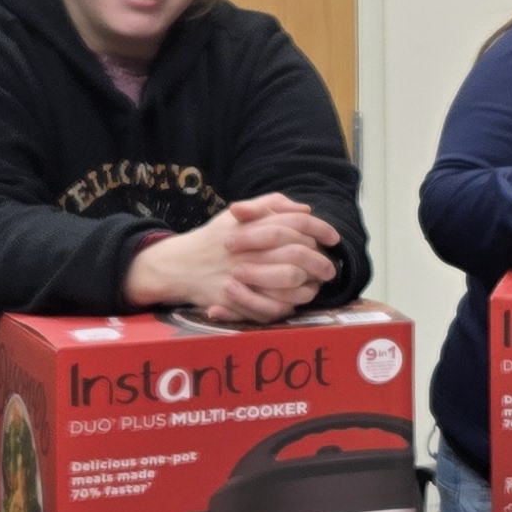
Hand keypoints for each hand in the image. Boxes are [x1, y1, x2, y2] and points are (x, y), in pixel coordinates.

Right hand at [127, 192, 341, 321]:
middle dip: (320, 262)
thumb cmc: (213, 238)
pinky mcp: (232, 298)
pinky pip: (270, 306)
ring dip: (308, 285)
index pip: (296, 222)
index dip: (321, 229)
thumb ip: (271, 204)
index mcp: (251, 225)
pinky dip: (287, 306)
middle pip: (297, 253)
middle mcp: (248, 248)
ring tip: (315, 286)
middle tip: (330, 269)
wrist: (177, 265)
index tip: (334, 238)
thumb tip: (305, 208)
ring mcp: (240, 274)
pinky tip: (294, 302)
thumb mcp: (238, 214)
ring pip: (288, 281)